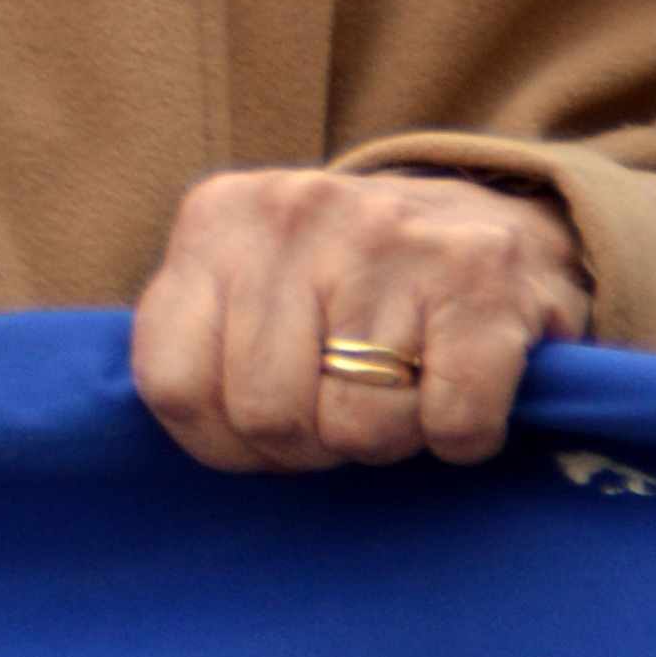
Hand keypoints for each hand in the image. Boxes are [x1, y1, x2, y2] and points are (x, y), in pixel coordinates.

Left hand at [132, 164, 593, 473]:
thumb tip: (198, 432)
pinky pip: (451, 424)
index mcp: (219, 219)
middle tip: (344, 405)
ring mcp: (389, 235)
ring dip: (389, 439)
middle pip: (265, 416)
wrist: (483, 214)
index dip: (220, 442)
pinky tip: (458, 384)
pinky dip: (460, 437)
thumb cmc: (343, 280)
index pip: (172, 386)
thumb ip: (199, 344)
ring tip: (403, 386)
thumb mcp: (245, 285)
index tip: (260, 429)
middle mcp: (295, 212)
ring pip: (357, 428)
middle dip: (310, 444)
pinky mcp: (478, 273)